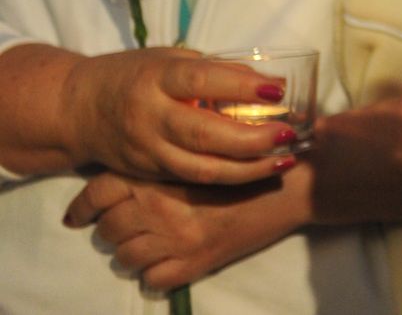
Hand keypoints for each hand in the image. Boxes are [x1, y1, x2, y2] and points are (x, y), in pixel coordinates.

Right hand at [63, 49, 299, 183]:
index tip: (278, 89)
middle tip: (288, 133)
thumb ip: (211, 70)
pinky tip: (260, 170)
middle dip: (252, 138)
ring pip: (201, 167)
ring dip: (248, 168)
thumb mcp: (168, 60)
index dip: (241, 87)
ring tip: (285, 158)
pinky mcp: (149, 172)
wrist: (78, 109)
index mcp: (155, 78)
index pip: (201, 82)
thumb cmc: (134, 74)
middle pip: (204, 133)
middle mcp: (149, 116)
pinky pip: (193, 179)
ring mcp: (147, 149)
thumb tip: (264, 81)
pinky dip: (231, 177)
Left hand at [63, 167, 303, 291]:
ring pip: (125, 258)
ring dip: (133, 253)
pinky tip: (171, 261)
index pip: (99, 191)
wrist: (294, 183)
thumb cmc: (254, 157)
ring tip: (152, 244)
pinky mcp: (195, 264)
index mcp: (160, 174)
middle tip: (131, 226)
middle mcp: (159, 208)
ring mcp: (175, 239)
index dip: (84, 206)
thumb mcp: (205, 149)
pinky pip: (153, 279)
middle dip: (115, 229)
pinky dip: (157, 273)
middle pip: (109, 229)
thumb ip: (170, 157)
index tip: (79, 215)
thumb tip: (136, 169)